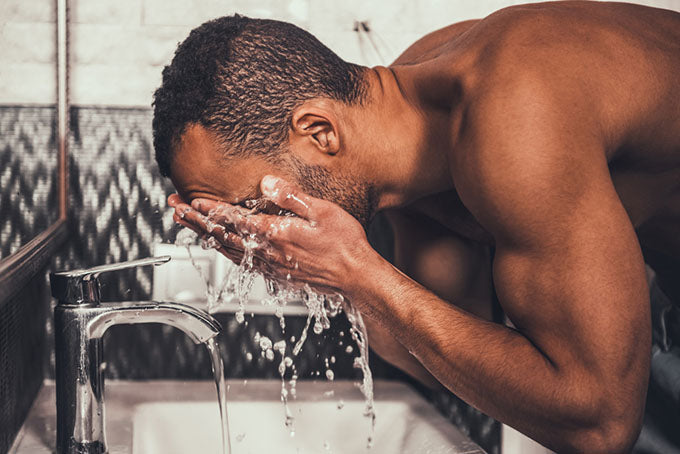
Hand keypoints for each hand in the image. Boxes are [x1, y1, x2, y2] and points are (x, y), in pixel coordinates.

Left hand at [175, 175, 381, 299]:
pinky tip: (220, 247)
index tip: (190, 200)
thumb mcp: (323, 212)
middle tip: (175, 209)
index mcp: (276, 234)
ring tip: (188, 224)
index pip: (233, 219)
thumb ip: (292, 197)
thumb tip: (267, 183)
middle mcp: (267, 252)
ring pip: (228, 250)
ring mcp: (270, 265)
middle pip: (222, 235)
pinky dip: (224, 251)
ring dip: (205, 235)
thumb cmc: (344, 245)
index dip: (210, 209)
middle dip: (196, 221)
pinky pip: (241, 262)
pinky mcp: (277, 274)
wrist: (356, 278)